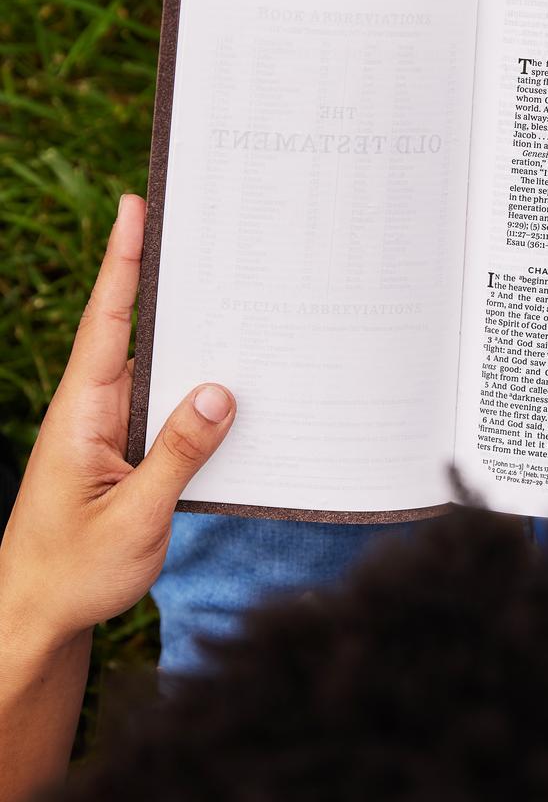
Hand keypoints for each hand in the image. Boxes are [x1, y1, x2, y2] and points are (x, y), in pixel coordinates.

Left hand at [0, 194, 235, 656]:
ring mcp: (111, 428)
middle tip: (205, 234)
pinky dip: (197, 386)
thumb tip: (221, 394)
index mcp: (82, 414)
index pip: (106, 324)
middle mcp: (96, 409)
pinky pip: (168, 405)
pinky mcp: (128, 449)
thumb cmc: (73, 572)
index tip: (136, 209)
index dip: (122, 264)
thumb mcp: (133, 519)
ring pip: (157, 367)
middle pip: (134, 329)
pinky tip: (232, 384)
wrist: (37, 614)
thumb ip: (178, 455)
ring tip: (235, 297)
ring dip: (190, 334)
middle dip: (162, 276)